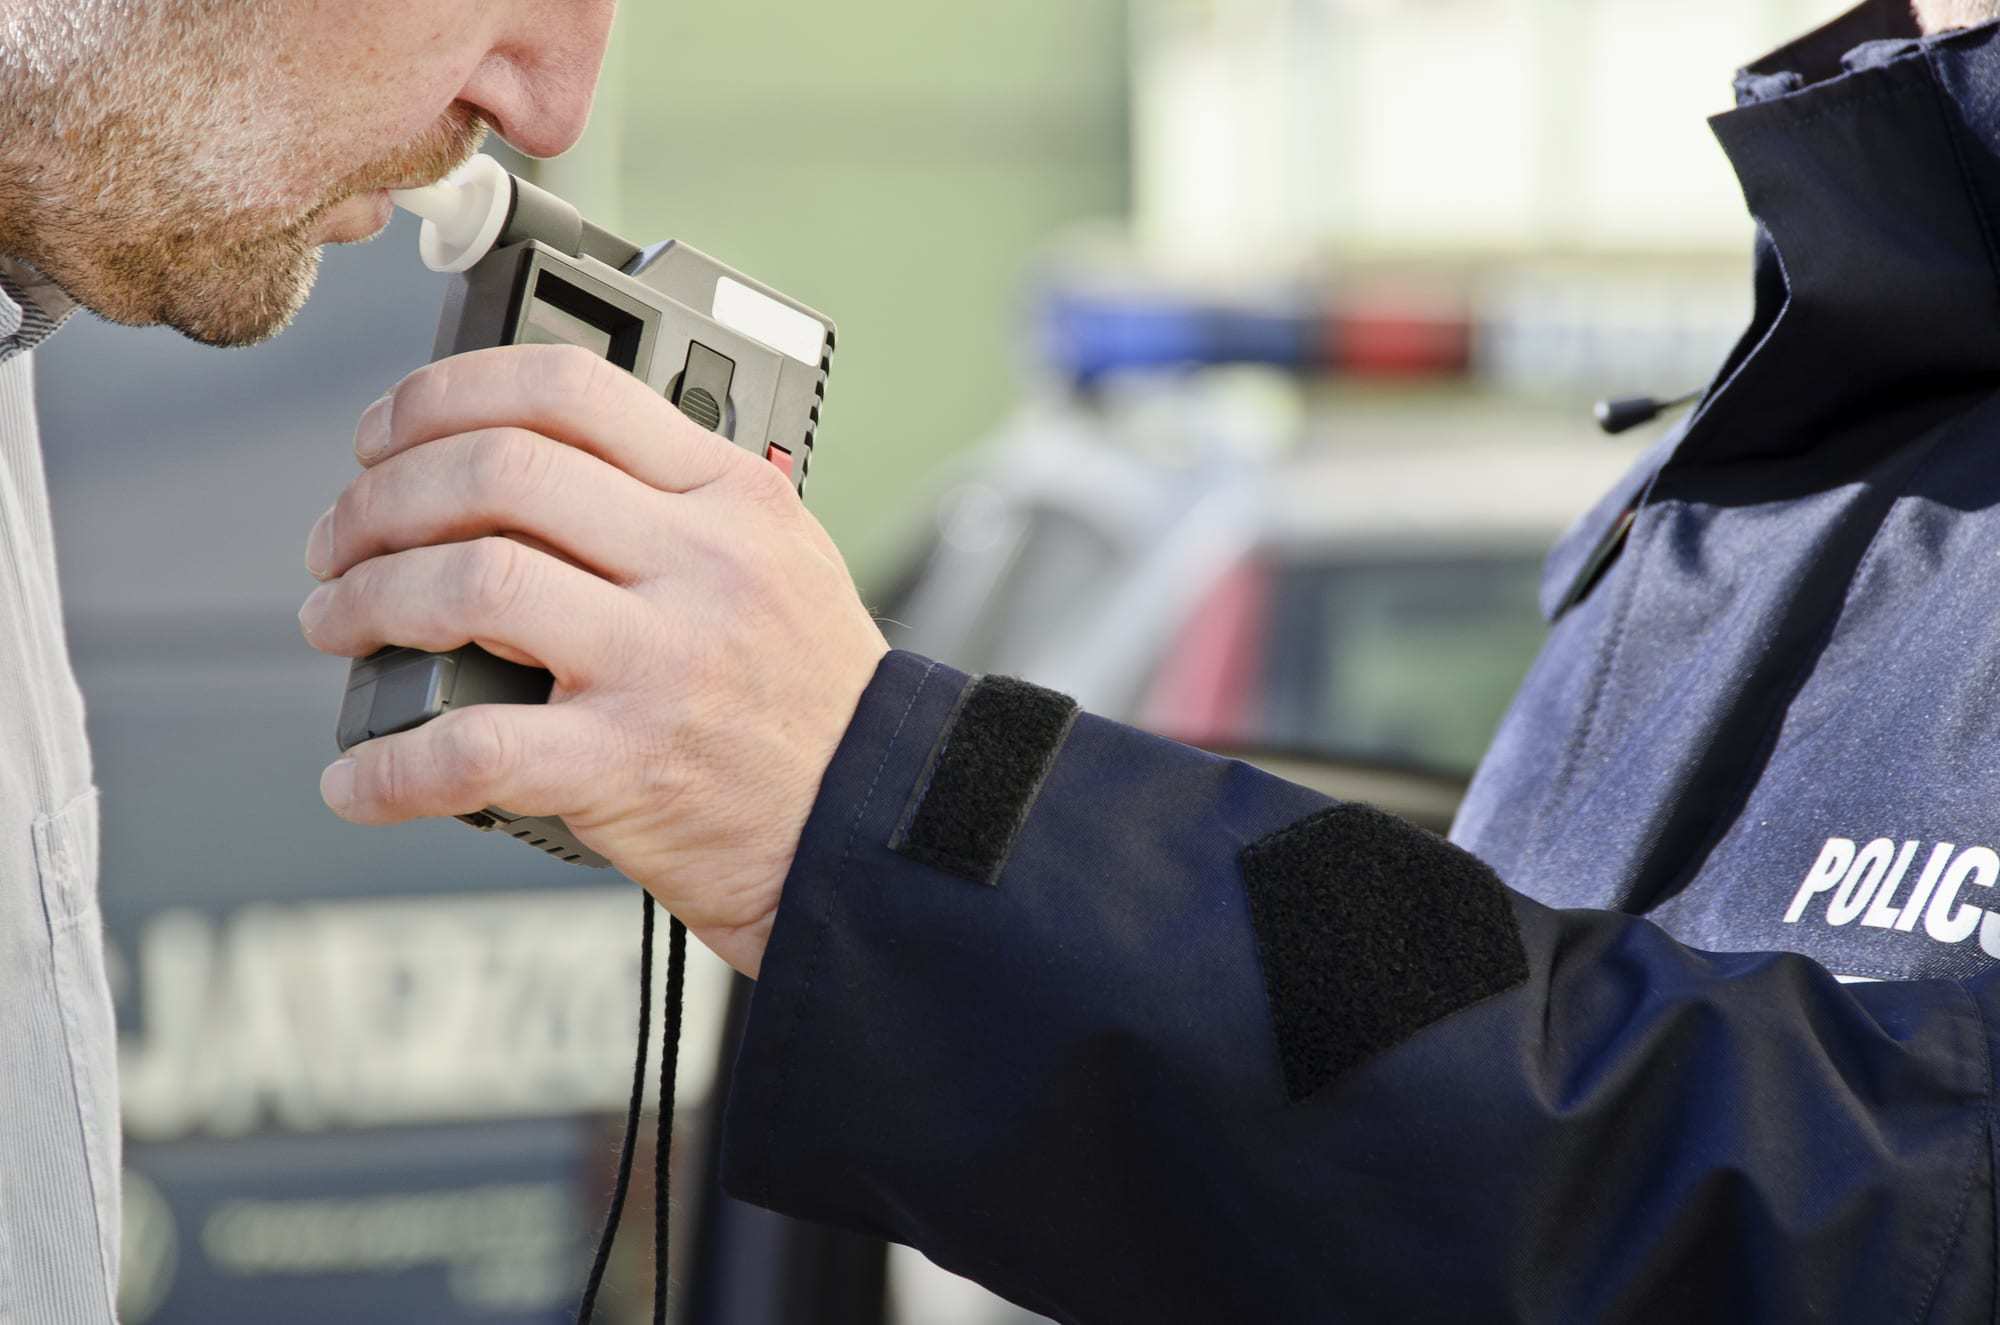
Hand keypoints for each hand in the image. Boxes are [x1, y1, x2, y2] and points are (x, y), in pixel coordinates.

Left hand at [299, 344, 888, 976]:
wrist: (869, 823)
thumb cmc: (810, 696)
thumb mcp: (775, 556)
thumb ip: (670, 501)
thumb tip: (508, 466)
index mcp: (732, 496)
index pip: (569, 391)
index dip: (447, 394)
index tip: (389, 432)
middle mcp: (700, 565)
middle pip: (497, 473)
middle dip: (380, 496)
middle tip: (343, 536)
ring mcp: (664, 663)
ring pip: (470, 585)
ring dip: (368, 599)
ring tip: (340, 621)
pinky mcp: (627, 766)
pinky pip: (473, 749)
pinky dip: (390, 766)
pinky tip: (359, 778)